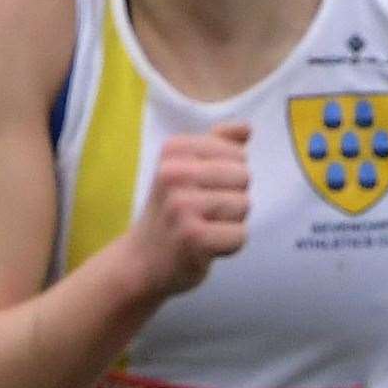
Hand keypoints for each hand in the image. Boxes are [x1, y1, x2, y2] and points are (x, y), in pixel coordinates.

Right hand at [126, 123, 250, 295]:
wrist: (141, 261)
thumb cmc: (171, 211)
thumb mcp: (185, 170)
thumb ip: (218, 145)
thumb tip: (246, 127)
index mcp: (173, 150)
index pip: (237, 153)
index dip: (229, 176)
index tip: (201, 189)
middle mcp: (174, 174)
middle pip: (244, 177)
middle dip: (233, 198)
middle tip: (203, 212)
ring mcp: (182, 206)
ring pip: (244, 205)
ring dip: (231, 222)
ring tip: (203, 228)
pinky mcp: (194, 238)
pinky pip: (240, 235)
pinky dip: (229, 245)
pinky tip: (206, 247)